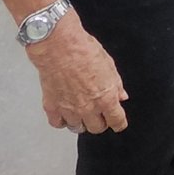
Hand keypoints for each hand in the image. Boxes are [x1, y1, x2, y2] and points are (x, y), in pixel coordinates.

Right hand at [26, 19, 127, 133]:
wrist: (59, 46)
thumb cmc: (83, 50)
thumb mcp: (109, 64)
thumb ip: (116, 84)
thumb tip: (121, 95)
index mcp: (106, 97)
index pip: (117, 121)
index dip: (119, 123)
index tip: (118, 123)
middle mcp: (88, 108)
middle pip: (97, 128)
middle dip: (100, 122)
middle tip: (99, 114)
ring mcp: (69, 110)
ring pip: (77, 128)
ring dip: (81, 122)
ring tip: (81, 113)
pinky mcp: (52, 107)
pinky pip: (58, 123)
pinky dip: (62, 121)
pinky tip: (64, 113)